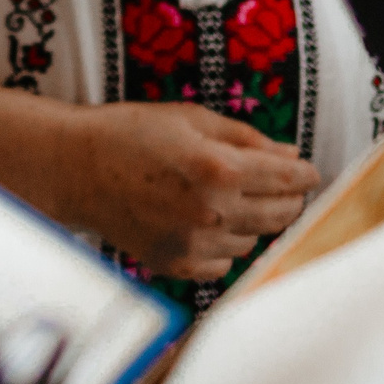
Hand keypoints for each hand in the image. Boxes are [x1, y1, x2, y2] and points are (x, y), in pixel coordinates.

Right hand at [60, 101, 320, 280]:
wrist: (76, 169)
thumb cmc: (131, 133)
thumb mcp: (191, 119)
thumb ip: (246, 138)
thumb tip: (290, 155)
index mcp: (219, 168)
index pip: (288, 178)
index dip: (305, 174)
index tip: (308, 172)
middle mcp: (212, 211)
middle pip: (281, 214)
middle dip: (288, 198)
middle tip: (281, 187)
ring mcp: (194, 243)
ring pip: (254, 240)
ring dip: (253, 221)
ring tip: (231, 200)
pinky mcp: (176, 265)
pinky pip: (223, 262)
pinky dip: (224, 245)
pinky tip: (205, 223)